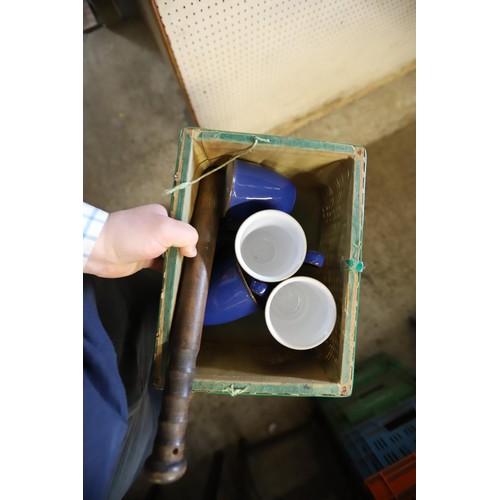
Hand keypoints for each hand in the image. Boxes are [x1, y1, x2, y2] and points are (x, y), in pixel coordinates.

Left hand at [84, 204, 198, 277]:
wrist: (101, 250)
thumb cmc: (133, 235)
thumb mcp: (165, 229)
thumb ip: (186, 235)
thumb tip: (192, 250)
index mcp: (164, 213)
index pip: (187, 221)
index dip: (195, 233)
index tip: (203, 246)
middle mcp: (159, 228)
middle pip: (181, 238)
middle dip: (189, 249)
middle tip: (198, 262)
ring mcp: (152, 244)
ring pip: (173, 253)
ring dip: (180, 261)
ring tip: (191, 271)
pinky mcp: (145, 259)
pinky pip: (163, 265)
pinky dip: (170, 271)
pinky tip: (178, 277)